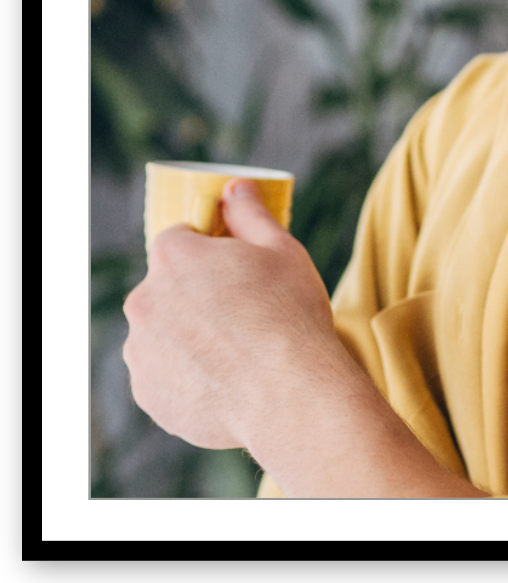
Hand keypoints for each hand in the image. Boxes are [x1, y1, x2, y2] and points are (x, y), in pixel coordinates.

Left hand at [124, 178, 487, 495]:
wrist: (290, 394)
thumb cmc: (290, 313)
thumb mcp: (281, 249)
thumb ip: (250, 214)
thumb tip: (236, 187)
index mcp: (173, 257)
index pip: (177, 239)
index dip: (207, 250)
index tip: (232, 268)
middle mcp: (145, 302)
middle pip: (165, 287)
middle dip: (194, 293)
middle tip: (240, 311)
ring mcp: (141, 352)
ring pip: (162, 332)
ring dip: (187, 334)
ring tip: (236, 350)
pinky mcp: (147, 395)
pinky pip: (164, 374)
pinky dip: (187, 374)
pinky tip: (225, 378)